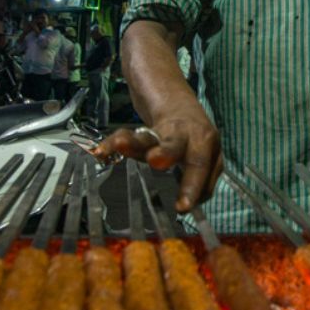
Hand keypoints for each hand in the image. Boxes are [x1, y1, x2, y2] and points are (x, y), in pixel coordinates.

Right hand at [93, 103, 221, 211]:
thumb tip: (195, 204)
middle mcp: (184, 135)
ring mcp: (161, 132)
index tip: (182, 207)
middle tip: (156, 160)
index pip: (201, 166)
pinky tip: (101, 151)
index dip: (192, 187)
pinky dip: (112, 144)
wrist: (175, 102)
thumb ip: (204, 180)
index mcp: (205, 144)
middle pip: (175, 144)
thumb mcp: (208, 156)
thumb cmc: (193, 139)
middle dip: (166, 153)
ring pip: (147, 137)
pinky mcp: (142, 130)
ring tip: (120, 144)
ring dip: (134, 142)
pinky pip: (126, 137)